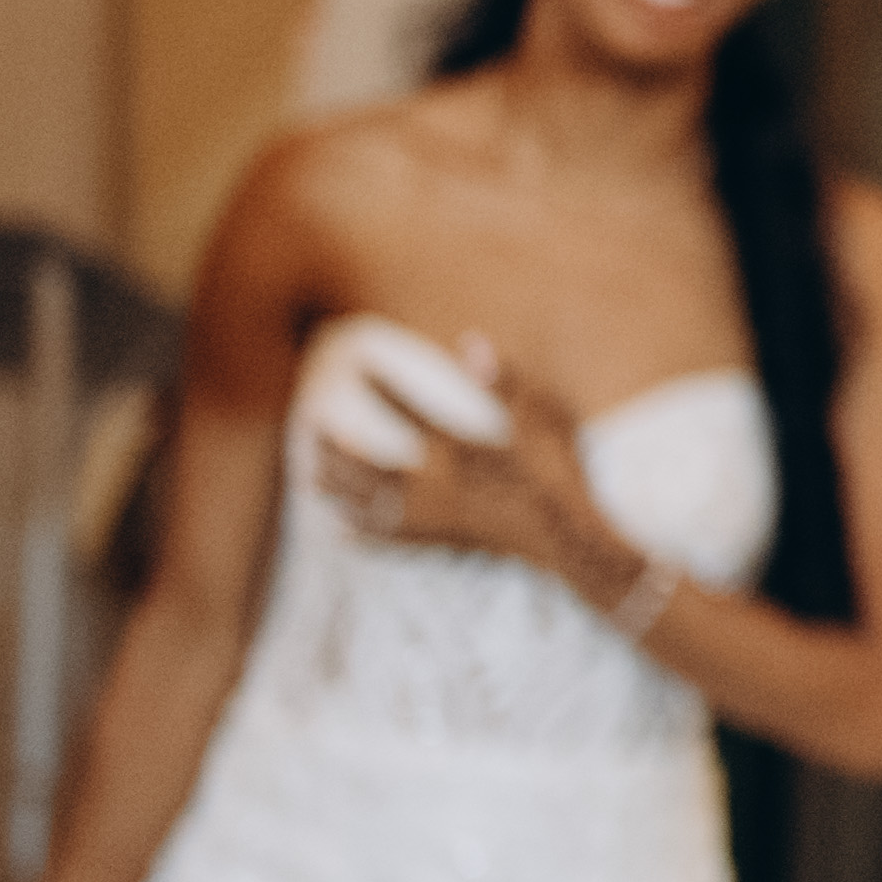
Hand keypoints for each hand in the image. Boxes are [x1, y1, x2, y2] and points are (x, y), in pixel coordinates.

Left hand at [325, 365, 611, 591]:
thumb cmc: (561, 475)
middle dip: (339, 446)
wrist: (570, 540)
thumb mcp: (545, 418)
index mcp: (455, 452)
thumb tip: (470, 340)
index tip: (361, 368)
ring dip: (338, 489)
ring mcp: (435, 518)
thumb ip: (506, 381)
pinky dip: (363, 533)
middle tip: (314, 427)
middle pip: (369, 465)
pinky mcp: (442, 541)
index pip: (407, 412)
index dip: (383, 388)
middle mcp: (433, 486)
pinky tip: (343, 533)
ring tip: (312, 477)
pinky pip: (390, 539)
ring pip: (369, 503)